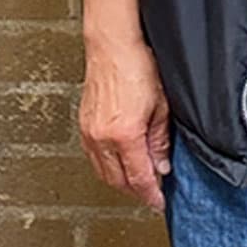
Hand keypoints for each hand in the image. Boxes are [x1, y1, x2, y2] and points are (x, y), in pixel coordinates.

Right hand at [79, 34, 171, 211]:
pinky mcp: (84, 124)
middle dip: (136, 190)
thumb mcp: (162, 106)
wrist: (113, 45)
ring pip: (103, 171)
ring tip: (138, 180)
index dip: (150, 194)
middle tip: (152, 193)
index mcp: (124, 134)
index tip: (158, 202)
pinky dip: (107, 166)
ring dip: (120, 180)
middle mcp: (101, 137)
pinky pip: (94, 157)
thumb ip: (160, 141)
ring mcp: (89, 131)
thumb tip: (161, 166)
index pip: (138, 177)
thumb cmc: (138, 66)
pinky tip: (120, 162)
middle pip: (118, 180)